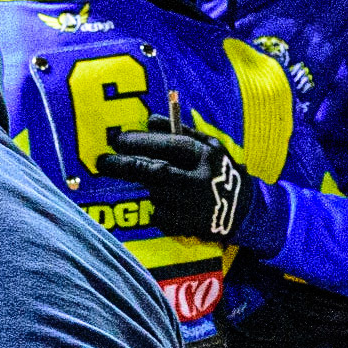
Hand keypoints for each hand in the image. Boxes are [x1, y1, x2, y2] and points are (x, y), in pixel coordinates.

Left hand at [97, 116, 256, 243]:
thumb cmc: (218, 170)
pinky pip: (159, 215)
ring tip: (165, 186)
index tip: (116, 141)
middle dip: (125, 166)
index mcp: (206, 156)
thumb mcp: (208, 145)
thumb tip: (149, 120)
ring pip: (155, 194)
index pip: (169, 146)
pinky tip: (171, 204)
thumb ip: (179, 131)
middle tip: (103, 162)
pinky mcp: (189, 227)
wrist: (244, 210)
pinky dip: (157, 208)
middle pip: (156, 172)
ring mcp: (195, 207)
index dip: (140, 143)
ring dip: (149, 188)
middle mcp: (201, 181)